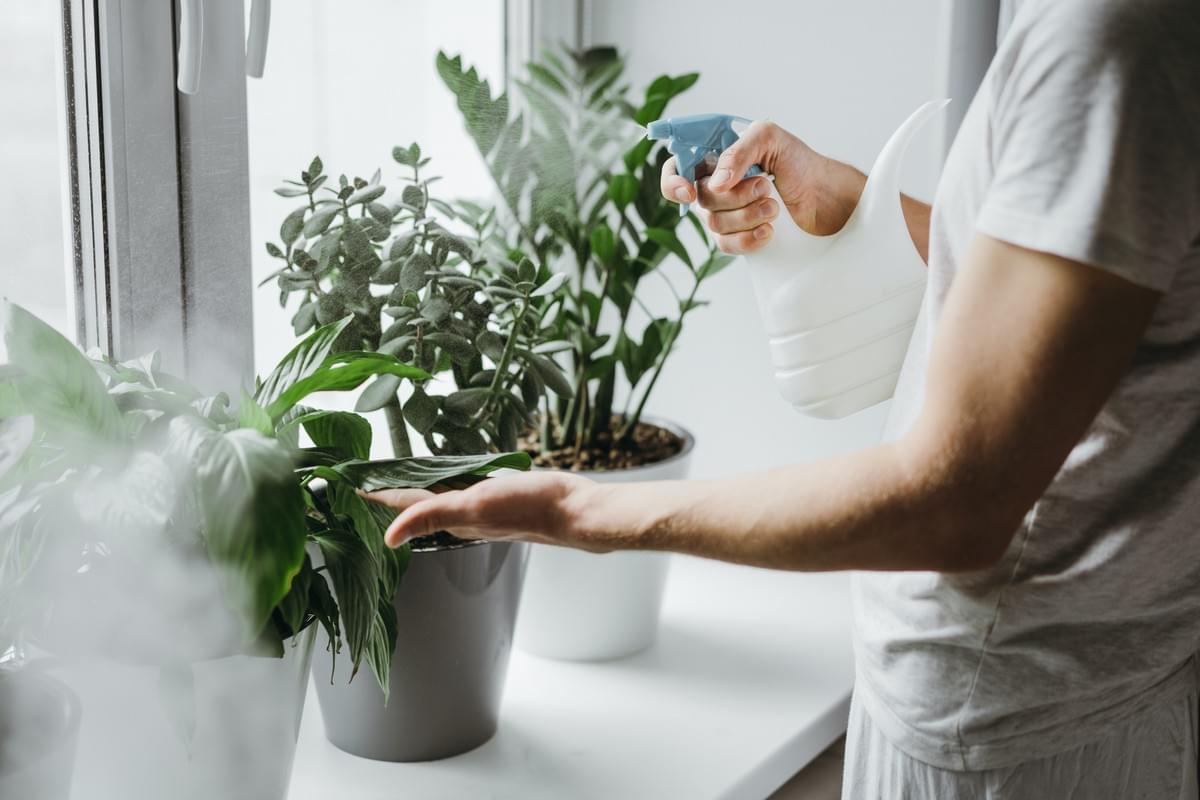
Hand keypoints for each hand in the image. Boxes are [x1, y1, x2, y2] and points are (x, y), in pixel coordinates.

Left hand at [363, 471, 607, 550]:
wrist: (573, 509)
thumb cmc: (529, 508)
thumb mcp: (475, 506)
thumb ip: (431, 517)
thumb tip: (387, 537)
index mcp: (449, 516)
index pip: (402, 503)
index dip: (375, 493)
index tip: (347, 483)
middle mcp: (459, 514)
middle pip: (414, 500)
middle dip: (388, 490)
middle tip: (361, 475)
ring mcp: (478, 506)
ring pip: (436, 494)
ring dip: (414, 485)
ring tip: (392, 473)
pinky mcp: (496, 495)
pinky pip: (461, 486)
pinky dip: (445, 478)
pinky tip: (445, 471)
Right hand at [660, 121, 864, 254]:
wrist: (826, 198)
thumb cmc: (800, 163)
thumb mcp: (769, 138)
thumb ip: (738, 152)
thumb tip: (716, 183)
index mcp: (716, 159)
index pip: (676, 169)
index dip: (673, 183)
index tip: (690, 193)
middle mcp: (716, 187)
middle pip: (700, 200)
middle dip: (734, 197)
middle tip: (765, 186)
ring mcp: (726, 215)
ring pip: (715, 224)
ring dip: (748, 215)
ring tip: (775, 207)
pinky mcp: (739, 238)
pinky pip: (727, 246)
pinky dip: (749, 239)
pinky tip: (769, 230)